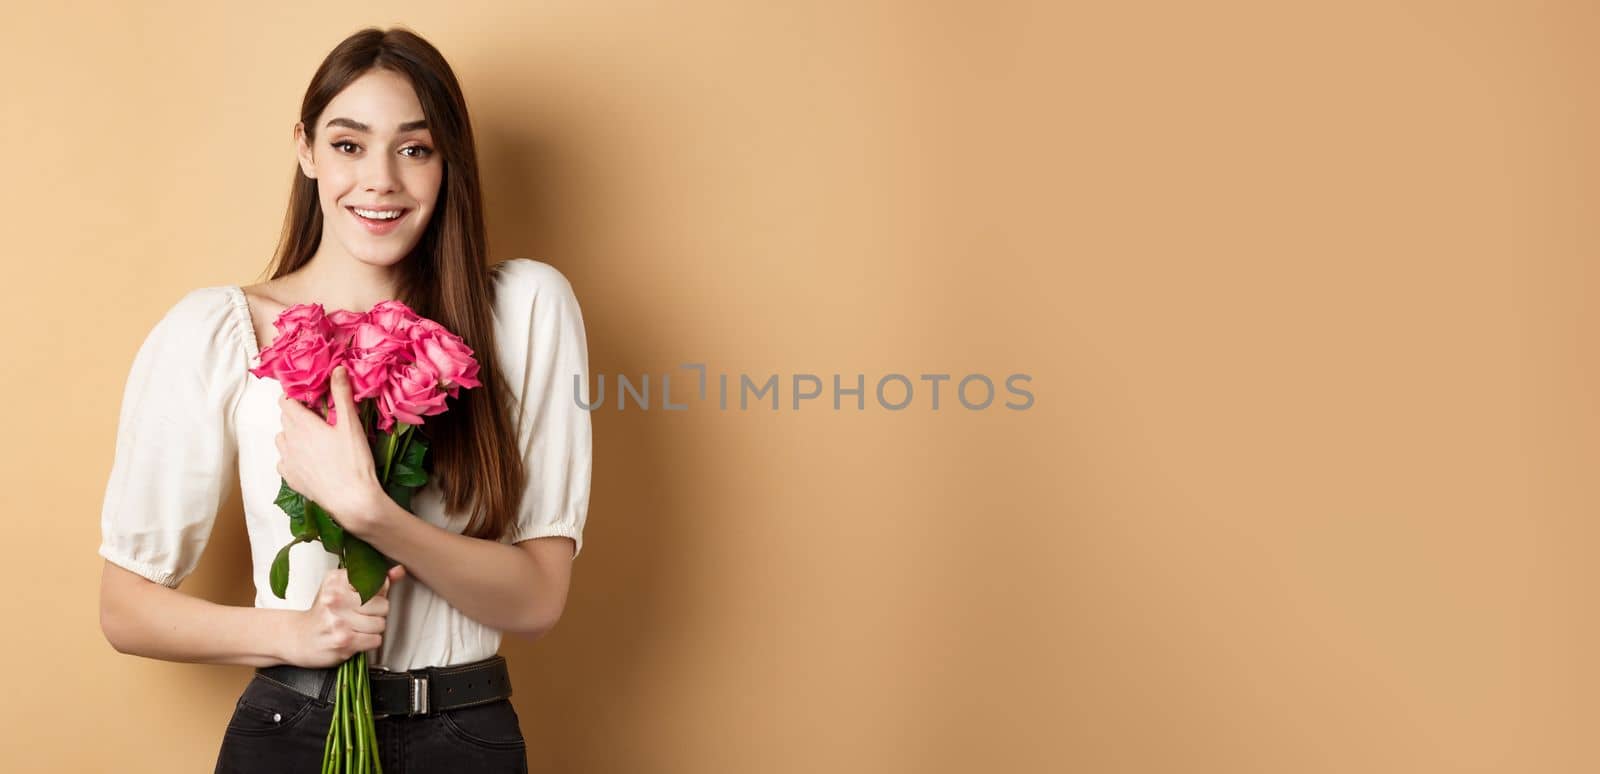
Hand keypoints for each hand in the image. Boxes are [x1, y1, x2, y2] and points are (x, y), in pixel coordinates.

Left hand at [276, 365, 382, 531]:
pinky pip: (284, 460)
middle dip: (298, 413)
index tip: (312, 397)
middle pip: (285, 418)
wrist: (351, 500)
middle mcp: (288, 440)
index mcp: (302, 424)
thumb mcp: (351, 424)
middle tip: (320, 416)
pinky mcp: (290, 478)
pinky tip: (309, 459)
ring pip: (282, 439)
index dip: (296, 396)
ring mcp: (287, 460)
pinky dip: (292, 456)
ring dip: (293, 434)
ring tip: (314, 438)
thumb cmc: (353, 461)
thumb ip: (342, 394)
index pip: (285, 401)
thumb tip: (337, 369)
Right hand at [285, 564, 406, 667]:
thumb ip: (373, 580)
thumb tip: (400, 570)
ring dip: (372, 629)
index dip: (378, 593)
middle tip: (360, 616)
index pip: (377, 582)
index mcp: (337, 580)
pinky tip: (356, 638)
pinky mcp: (342, 640)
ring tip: (357, 628)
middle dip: (377, 613)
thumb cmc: (323, 613)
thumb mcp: (343, 589)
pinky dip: (369, 642)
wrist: (297, 638)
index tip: (365, 598)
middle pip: (383, 605)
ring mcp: (338, 620)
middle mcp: (336, 597)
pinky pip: (375, 640)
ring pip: (380, 624)